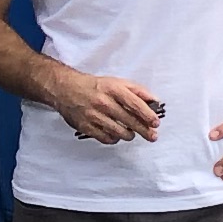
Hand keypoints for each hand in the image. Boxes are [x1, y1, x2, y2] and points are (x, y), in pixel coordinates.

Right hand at [43, 67, 162, 145]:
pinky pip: (106, 138)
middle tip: (152, 136)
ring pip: (119, 132)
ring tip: (131, 133)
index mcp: (113, 89)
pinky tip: (116, 135)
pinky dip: (114, 138)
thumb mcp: (118, 82)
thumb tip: (155, 101)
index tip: (156, 123)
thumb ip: (138, 91)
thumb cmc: (96, 87)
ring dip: (129, 135)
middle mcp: (103, 102)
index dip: (147, 115)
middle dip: (144, 130)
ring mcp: (94, 116)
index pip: (135, 104)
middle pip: (129, 120)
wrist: (67, 89)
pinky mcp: (86, 126)